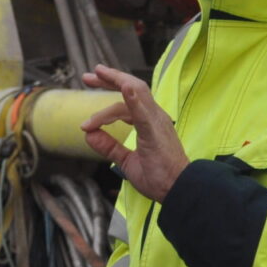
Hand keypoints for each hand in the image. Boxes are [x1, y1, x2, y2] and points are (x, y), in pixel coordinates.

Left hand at [80, 64, 190, 202]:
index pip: (127, 100)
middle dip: (110, 79)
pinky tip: (125, 88)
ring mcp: (156, 122)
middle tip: (88, 76)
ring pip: (135, 93)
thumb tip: (89, 135)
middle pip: (132, 88)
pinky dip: (133, 100)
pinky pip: (143, 113)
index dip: (109, 91)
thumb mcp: (126, 161)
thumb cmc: (158, 177)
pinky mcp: (155, 133)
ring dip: (116, 82)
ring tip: (97, 75)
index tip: (89, 89)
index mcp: (149, 122)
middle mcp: (154, 117)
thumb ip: (109, 146)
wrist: (178, 190)